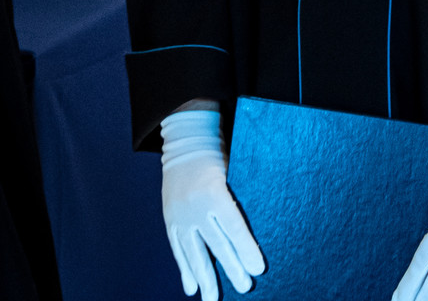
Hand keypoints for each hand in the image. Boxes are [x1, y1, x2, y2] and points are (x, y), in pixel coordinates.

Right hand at [159, 108, 264, 300]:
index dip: (246, 248)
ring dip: (205, 278)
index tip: (259, 268)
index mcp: (213, 190)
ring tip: (213, 299)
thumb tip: (258, 230)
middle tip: (246, 287)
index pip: (233, 226)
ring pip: (193, 251)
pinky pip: (177, 248)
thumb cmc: (219, 156)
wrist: (185, 143)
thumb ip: (241, 198)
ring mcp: (179, 214)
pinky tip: (192, 288)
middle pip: (215, 243)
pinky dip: (184, 269)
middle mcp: (194, 205)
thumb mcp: (235, 170)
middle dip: (231, 268)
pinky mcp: (169, 219)